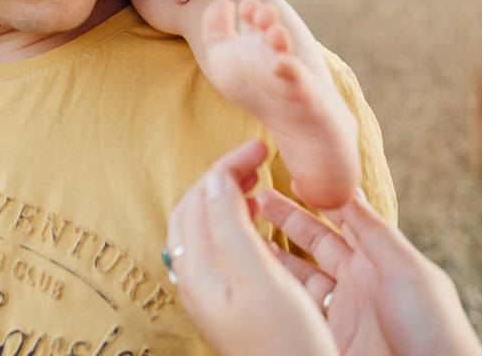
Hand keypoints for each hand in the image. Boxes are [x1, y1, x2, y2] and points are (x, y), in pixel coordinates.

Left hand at [167, 140, 336, 355]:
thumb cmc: (284, 344)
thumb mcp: (260, 278)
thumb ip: (230, 225)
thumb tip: (214, 178)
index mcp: (197, 270)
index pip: (199, 198)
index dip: (226, 165)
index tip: (260, 145)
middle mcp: (197, 281)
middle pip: (197, 209)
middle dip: (223, 177)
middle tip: (258, 156)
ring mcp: (213, 294)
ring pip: (208, 228)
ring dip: (229, 197)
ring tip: (258, 183)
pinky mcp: (231, 304)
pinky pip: (223, 248)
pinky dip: (238, 222)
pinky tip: (261, 224)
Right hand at [255, 188, 481, 355]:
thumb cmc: (433, 329)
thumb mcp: (406, 270)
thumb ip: (373, 229)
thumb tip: (347, 185)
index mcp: (381, 260)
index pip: (344, 219)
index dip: (317, 196)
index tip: (290, 174)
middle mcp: (360, 283)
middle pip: (317, 242)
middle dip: (287, 219)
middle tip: (257, 196)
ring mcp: (343, 314)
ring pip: (301, 276)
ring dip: (275, 254)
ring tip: (245, 232)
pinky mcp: (330, 342)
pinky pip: (298, 310)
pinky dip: (277, 293)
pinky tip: (257, 278)